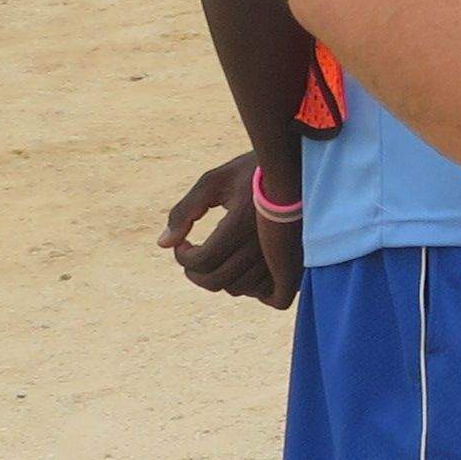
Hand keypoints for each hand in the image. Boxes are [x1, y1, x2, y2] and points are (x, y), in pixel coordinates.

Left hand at [161, 155, 297, 307]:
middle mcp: (262, 243)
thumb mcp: (213, 181)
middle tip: (190, 255)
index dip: (183, 256)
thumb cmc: (250, 171)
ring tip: (212, 258)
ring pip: (237, 288)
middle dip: (194, 272)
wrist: (297, 168)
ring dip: (217, 278)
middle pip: (216, 280)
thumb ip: (184, 211)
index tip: (181, 243)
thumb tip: (163, 244)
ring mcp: (278, 255)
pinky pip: (262, 291)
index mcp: (241, 222)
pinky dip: (243, 284)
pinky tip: (236, 265)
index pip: (202, 260)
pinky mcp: (290, 261)